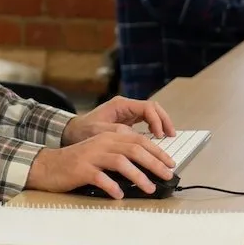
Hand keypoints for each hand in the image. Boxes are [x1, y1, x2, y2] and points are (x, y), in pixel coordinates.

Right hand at [25, 131, 176, 198]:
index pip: (138, 140)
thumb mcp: (100, 152)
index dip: (156, 151)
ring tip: (149, 188)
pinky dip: (111, 186)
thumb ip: (120, 156)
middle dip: (154, 162)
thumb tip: (146, 170)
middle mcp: (102, 143)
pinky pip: (100, 177)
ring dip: (138, 175)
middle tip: (167, 175)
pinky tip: (119, 195)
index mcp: (108, 137)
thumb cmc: (77, 163)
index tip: (170, 163)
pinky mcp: (81, 169)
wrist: (48, 165)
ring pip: (120, 161)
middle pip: (134, 148)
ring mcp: (91, 155)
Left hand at [61, 95, 175, 145]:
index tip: (159, 136)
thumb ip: (117, 132)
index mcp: (120, 105)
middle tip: (171, 136)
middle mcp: (126, 106)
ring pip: (152, 114)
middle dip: (164, 120)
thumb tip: (135, 136)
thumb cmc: (83, 131)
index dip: (156, 121)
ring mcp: (128, 112)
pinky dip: (154, 128)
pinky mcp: (128, 120)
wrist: (72, 132)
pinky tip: (157, 139)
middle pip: (153, 108)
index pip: (146, 108)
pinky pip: (146, 121)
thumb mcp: (98, 132)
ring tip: (168, 138)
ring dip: (161, 124)